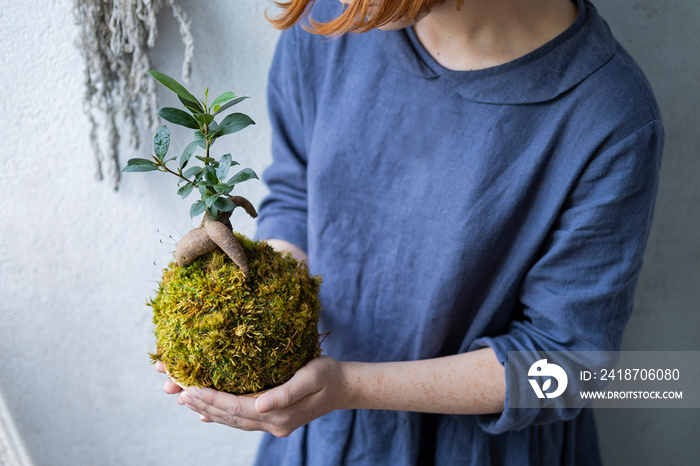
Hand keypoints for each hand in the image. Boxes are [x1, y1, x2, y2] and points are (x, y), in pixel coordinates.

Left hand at [176, 356, 348, 436]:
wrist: (344, 387)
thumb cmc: (329, 375)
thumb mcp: (312, 376)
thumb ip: (286, 392)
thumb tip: (260, 405)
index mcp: (279, 414)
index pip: (236, 408)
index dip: (211, 398)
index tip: (189, 388)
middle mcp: (272, 424)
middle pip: (228, 416)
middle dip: (201, 403)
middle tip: (175, 390)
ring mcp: (272, 424)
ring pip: (232, 419)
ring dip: (207, 409)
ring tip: (184, 399)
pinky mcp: (272, 419)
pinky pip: (241, 420)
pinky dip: (221, 417)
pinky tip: (206, 415)